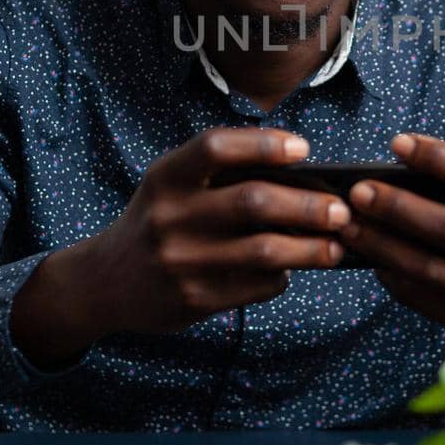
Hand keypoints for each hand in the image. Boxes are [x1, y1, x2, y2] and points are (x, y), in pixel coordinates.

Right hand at [11, 128, 348, 365]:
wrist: (103, 283)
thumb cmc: (157, 222)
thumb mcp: (170, 187)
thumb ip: (220, 177)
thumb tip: (303, 177)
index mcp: (165, 177)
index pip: (216, 147)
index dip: (264, 144)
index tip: (304, 149)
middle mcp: (169, 217)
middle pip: (254, 202)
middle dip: (308, 206)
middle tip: (341, 210)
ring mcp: (181, 262)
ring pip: (265, 251)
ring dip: (311, 248)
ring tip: (336, 246)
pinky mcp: (195, 300)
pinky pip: (257, 286)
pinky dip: (284, 276)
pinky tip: (292, 270)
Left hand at [339, 133, 444, 374]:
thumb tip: (414, 159)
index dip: (438, 158)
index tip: (398, 143)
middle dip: (397, 207)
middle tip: (359, 191)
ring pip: (427, 268)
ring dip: (382, 246)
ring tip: (349, 226)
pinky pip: (424, 298)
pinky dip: (392, 277)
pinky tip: (370, 258)